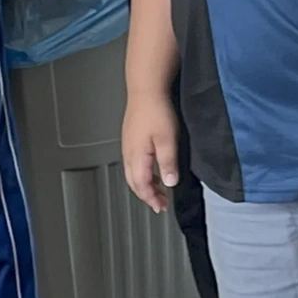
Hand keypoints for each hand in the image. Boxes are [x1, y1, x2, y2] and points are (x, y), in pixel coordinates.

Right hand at [121, 90, 180, 213]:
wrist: (146, 90)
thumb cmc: (155, 110)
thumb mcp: (168, 140)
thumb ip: (168, 163)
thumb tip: (170, 182)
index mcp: (137, 157)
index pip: (142, 186)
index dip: (152, 199)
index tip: (161, 207)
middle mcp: (129, 155)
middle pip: (135, 183)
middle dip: (147, 196)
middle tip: (160, 203)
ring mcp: (128, 147)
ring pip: (133, 174)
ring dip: (145, 185)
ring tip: (158, 189)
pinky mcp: (130, 140)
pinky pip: (134, 164)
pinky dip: (143, 173)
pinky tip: (152, 169)